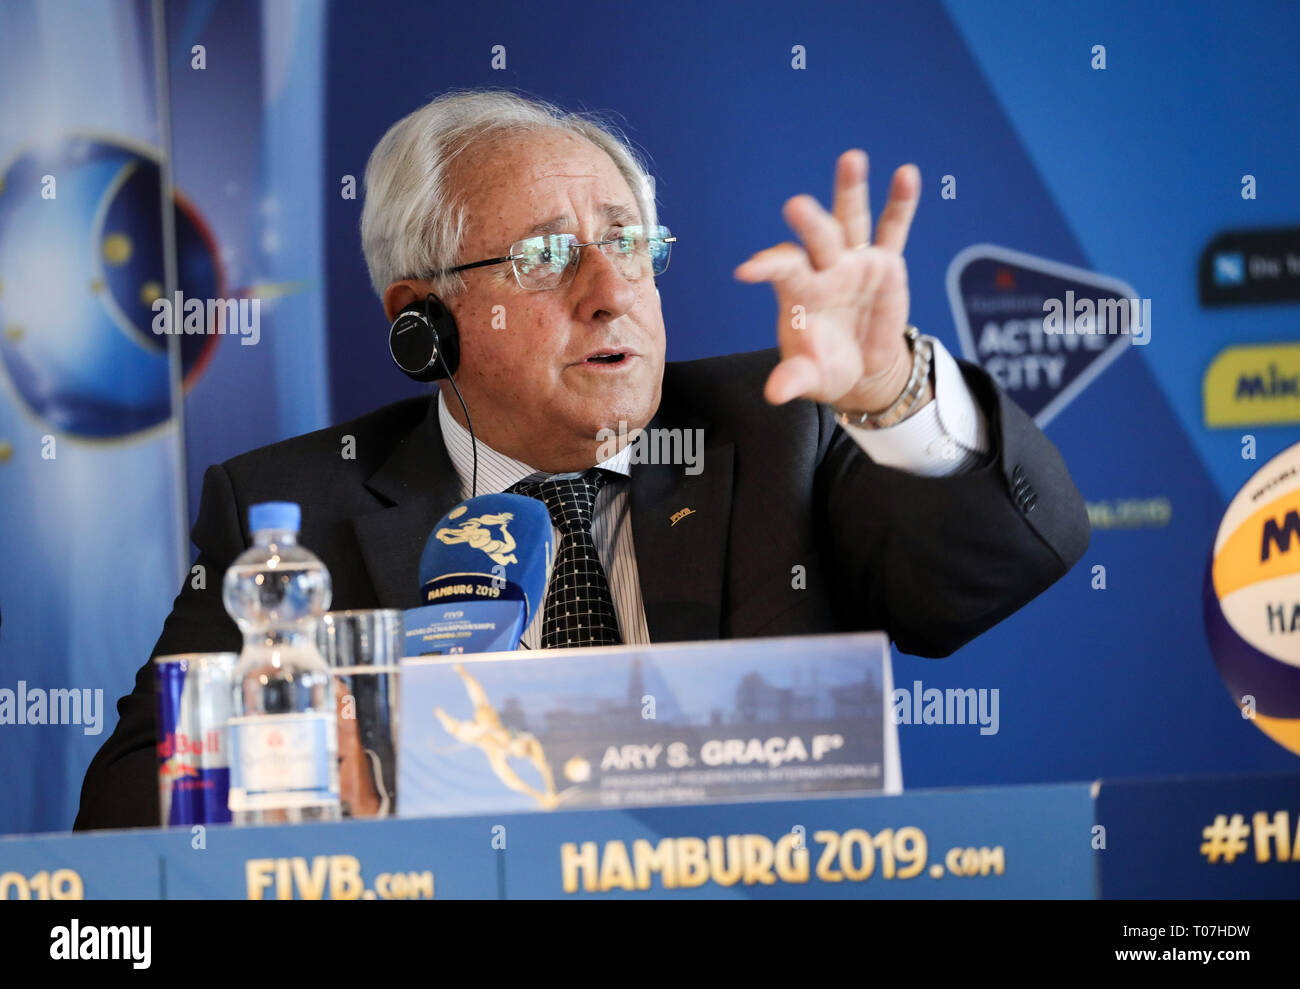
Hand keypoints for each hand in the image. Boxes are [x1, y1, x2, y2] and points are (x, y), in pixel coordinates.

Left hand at [734, 150, 921, 412]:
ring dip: (850, 190)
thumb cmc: (825, 369)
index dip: (766, 267)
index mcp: (799, 292)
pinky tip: (907, 174)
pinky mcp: (886, 264)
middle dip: (808, 222)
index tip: (747, 270)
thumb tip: (774, 394)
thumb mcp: (810, 378)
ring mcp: (855, 261)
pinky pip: (894, 230)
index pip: (781, 271)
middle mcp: (824, 268)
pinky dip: (901, 203)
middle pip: (816, 239)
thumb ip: (793, 379)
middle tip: (796, 205)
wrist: (861, 369)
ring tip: (851, 158)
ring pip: (851, 220)